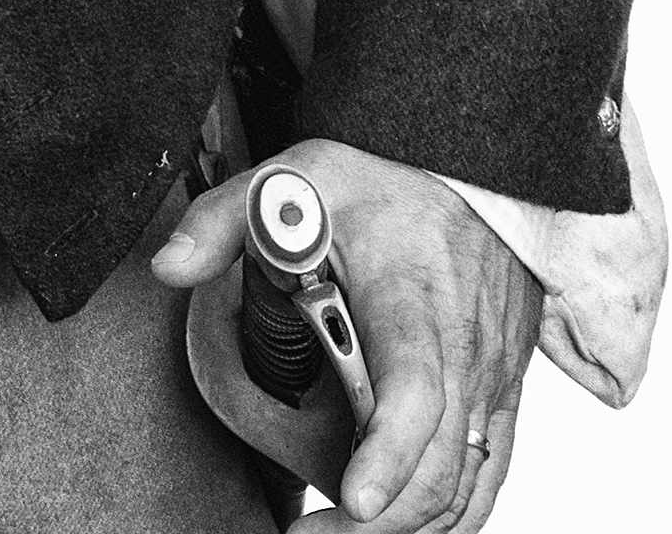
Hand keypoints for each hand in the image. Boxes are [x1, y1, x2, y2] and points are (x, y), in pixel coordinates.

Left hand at [152, 137, 539, 531]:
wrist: (471, 172)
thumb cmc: (380, 180)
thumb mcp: (293, 178)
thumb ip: (222, 219)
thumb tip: (167, 267)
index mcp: (410, 295)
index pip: (414, 385)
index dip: (389, 450)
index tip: (355, 498)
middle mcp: (463, 347)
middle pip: (440, 460)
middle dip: (382, 521)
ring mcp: (491, 377)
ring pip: (468, 482)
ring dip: (413, 526)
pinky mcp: (504, 394)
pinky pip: (487, 473)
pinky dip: (450, 512)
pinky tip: (400, 525)